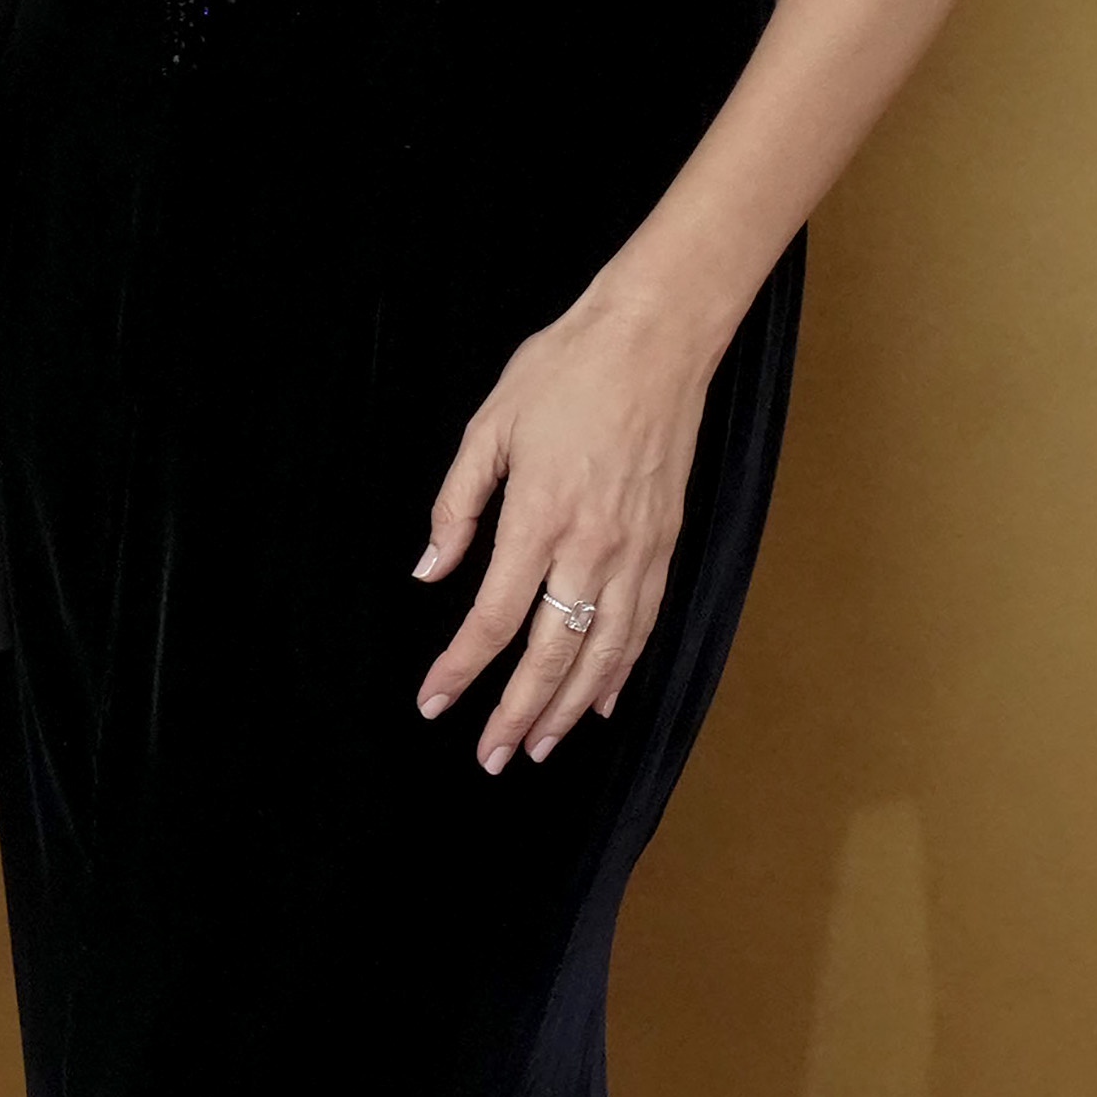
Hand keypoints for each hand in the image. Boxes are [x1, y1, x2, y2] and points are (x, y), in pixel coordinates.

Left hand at [410, 287, 710, 768]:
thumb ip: (457, 506)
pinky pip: (644, 623)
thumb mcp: (491, 426)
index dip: (459, 669)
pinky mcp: (667, 544)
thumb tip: (429, 570)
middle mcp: (592, 546)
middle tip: (492, 758)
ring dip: (570, 707)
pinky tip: (602, 700)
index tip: (432, 703)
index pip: (492, 619)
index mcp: (539, 517)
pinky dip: (622, 669)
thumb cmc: (567, 370)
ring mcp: (637, 550)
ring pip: (604, 652)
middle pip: (550, 654)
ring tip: (542, 746)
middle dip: (517, 713)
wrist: (656, 339)